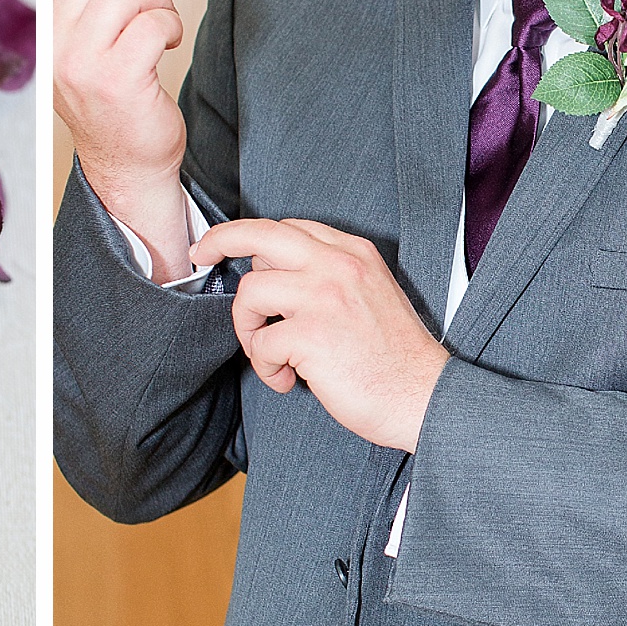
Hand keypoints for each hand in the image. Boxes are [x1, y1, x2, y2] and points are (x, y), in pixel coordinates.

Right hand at [53, 0, 192, 279]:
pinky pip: (151, 23)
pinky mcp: (117, 83)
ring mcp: (81, 66)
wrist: (126, 163)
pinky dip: (169, 23)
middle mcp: (52, 46)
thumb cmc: (110, 94)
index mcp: (41, 28)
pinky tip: (168, 40)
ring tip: (163, 17)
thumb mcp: (83, 30)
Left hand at [191, 218, 449, 451]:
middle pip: (259, 234)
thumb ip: (327, 275)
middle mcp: (337, 265)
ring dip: (248, 329)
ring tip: (271, 356)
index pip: (287, 227)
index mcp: (352, 253)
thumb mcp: (369, 293)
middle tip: (201, 254)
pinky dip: (265, 368)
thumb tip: (269, 273)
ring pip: (250, 292)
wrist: (425, 398)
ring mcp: (323, 297)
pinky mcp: (311, 335)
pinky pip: (259, 344)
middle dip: (220, 240)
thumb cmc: (394, 357)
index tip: (225, 246)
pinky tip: (289, 380)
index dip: (249, 236)